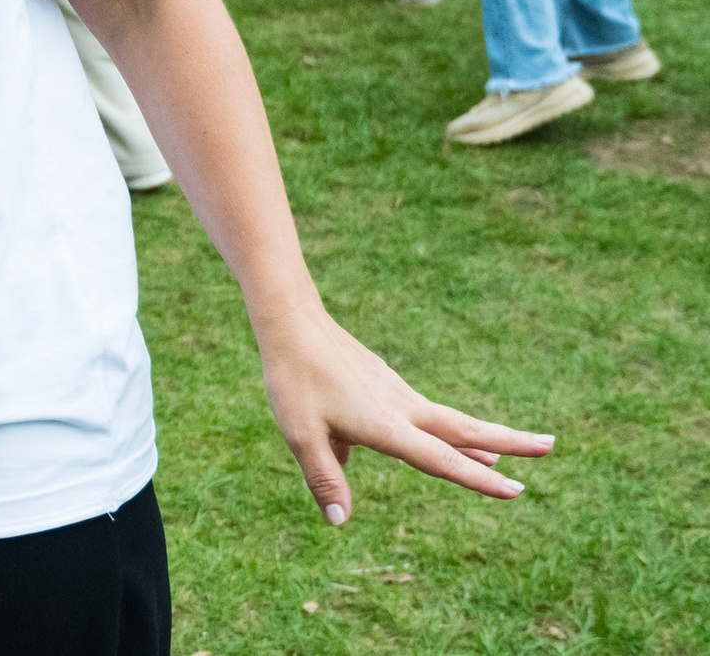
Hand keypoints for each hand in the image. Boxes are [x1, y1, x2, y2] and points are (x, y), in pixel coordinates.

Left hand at [257, 306, 551, 523]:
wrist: (291, 321)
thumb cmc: (293, 379)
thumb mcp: (301, 434)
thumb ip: (324, 476)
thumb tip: (340, 521)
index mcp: (387, 425)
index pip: (441, 459)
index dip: (478, 479)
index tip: (517, 491)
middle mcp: (401, 407)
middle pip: (464, 429)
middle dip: (509, 440)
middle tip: (551, 446)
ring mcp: (395, 391)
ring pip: (447, 419)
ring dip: (480, 435)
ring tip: (505, 454)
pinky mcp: (384, 381)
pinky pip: (421, 411)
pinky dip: (444, 426)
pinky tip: (431, 435)